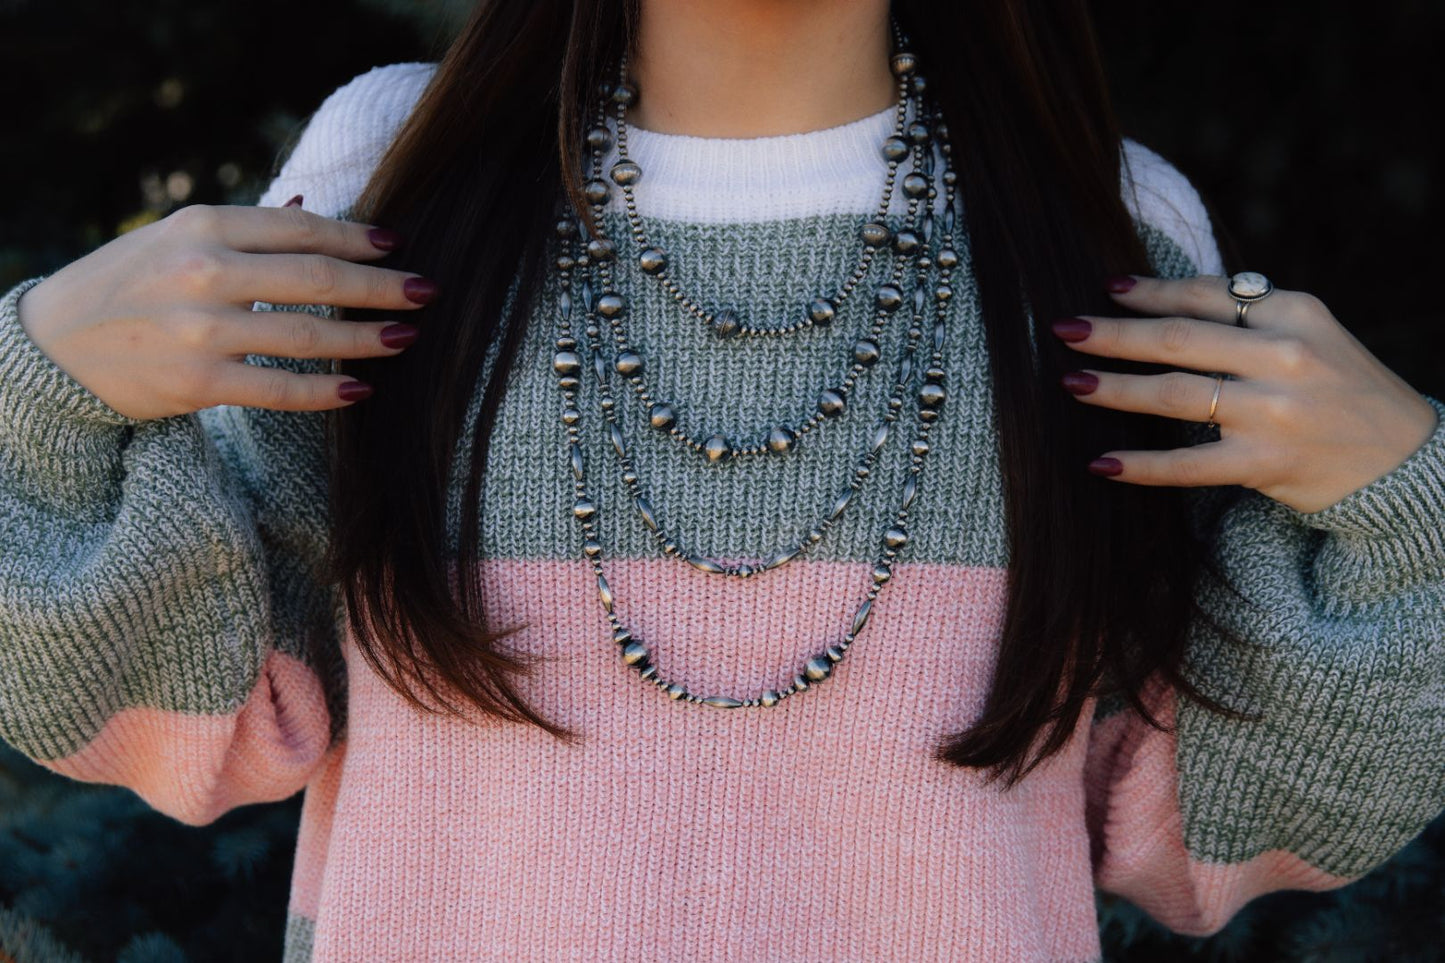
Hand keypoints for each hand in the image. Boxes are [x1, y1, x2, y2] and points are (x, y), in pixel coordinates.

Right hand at [14, 197, 435, 419]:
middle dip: (382, 286)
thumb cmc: (128, 285)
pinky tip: (362, 388)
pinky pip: (280, 389)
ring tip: (407, 337)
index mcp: (203, 226)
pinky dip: (326, 391)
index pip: (302, 229)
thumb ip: (247, 229)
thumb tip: (314, 209)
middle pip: (317, 279)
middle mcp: (205, 273)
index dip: (359, 239)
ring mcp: (202, 330)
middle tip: (427, 291)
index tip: (399, 246)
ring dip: (367, 338)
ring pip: (307, 335)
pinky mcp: (199, 382)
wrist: (53, 345)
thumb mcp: (176, 239)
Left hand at [1050, 274, 1439, 513]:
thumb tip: (1166, 299)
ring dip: (1114, 388)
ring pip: (1174, 394)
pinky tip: (1100, 462)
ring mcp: (1275, 411)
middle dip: (1113, 334)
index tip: (1105, 290)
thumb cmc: (1345, 391)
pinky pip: (1187, 464)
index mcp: (1294, 313)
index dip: (1148, 292)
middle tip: (1063, 330)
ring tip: (1071, 384)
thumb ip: (1251, 316)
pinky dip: (1139, 465)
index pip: (1206, 295)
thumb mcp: (1312, 334)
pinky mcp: (1266, 463)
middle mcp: (1284, 356)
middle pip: (1178, 338)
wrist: (1408, 460)